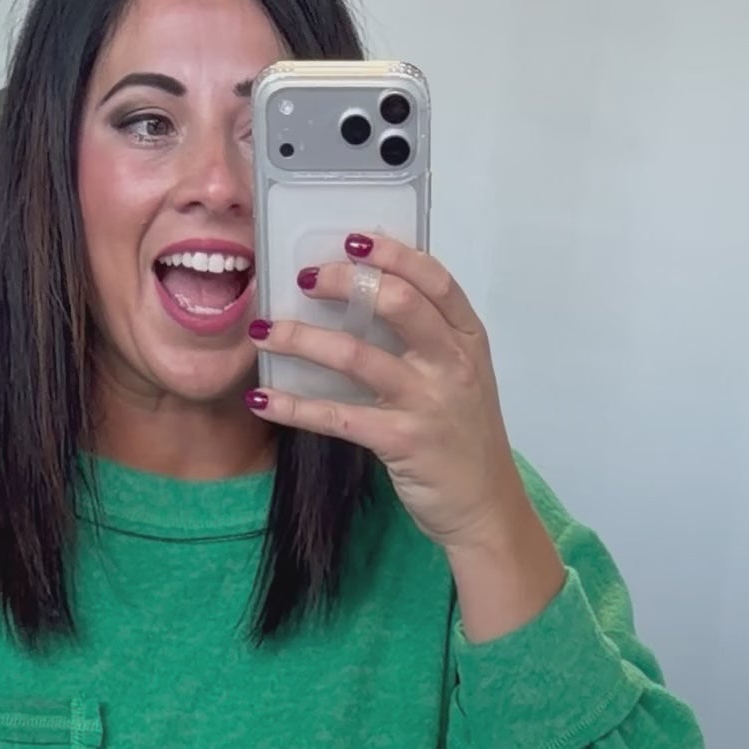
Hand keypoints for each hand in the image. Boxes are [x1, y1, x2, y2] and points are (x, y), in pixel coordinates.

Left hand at [249, 236, 564, 642]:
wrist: (486, 508)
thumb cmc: (464, 438)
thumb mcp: (461, 378)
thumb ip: (427, 339)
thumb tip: (366, 297)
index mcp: (468, 340)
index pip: (435, 280)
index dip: (393, 254)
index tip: (353, 239)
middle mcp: (452, 365)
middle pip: (398, 303)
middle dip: (346, 283)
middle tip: (305, 278)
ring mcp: (428, 403)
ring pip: (358, 356)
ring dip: (304, 338)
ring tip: (265, 331)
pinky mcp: (402, 443)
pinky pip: (338, 417)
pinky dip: (294, 407)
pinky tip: (263, 400)